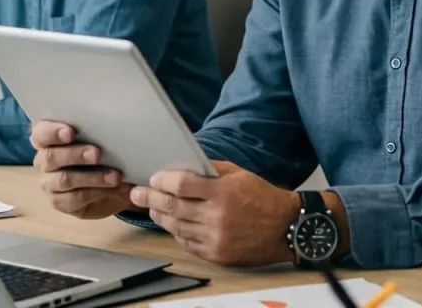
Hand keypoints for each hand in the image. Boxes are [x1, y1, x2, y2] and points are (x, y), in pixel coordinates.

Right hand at [31, 121, 133, 219]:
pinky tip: (113, 188)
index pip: (41, 132)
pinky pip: (74, 199)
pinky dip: (96, 193)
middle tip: (97, 153)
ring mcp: (50, 182)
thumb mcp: (105, 135)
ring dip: (92, 177)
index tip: (71, 132)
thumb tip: (120, 120)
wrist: (113, 182)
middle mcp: (45, 160)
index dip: (52, 131)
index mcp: (51, 137)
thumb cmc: (105, 149)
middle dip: (75, 154)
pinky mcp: (60, 201)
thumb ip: (102, 127)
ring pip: (64, 180)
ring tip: (115, 176)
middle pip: (50, 157)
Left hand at [130, 162, 299, 266]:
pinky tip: (172, 224)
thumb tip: (185, 167)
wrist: (284, 227)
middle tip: (137, 193)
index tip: (154, 178)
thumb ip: (212, 171)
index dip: (164, 180)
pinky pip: (186, 243)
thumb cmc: (262, 197)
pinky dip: (176, 232)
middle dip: (150, 198)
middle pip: (173, 206)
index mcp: (223, 192)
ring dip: (160, 216)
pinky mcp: (215, 254)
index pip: (182, 185)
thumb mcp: (240, 174)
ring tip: (152, 208)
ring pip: (176, 227)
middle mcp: (216, 216)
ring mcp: (214, 238)